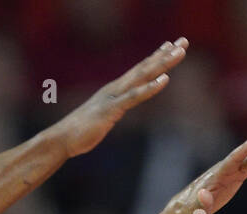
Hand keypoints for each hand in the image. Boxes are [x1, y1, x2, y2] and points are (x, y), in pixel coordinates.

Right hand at [54, 39, 187, 157]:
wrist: (61, 139)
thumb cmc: (80, 131)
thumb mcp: (101, 118)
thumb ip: (112, 110)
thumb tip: (117, 112)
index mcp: (114, 90)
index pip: (138, 70)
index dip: (155, 56)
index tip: (169, 45)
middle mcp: (115, 88)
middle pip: (145, 67)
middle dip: (165, 54)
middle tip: (184, 41)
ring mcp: (114, 97)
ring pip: (142, 76)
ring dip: (163, 64)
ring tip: (180, 52)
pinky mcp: (112, 110)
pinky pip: (134, 97)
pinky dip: (150, 87)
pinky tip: (165, 80)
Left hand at [174, 131, 246, 213]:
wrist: (188, 206)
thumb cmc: (189, 209)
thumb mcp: (193, 210)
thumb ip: (199, 204)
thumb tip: (204, 196)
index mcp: (217, 174)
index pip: (233, 159)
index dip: (244, 150)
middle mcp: (227, 168)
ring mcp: (233, 169)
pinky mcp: (238, 174)